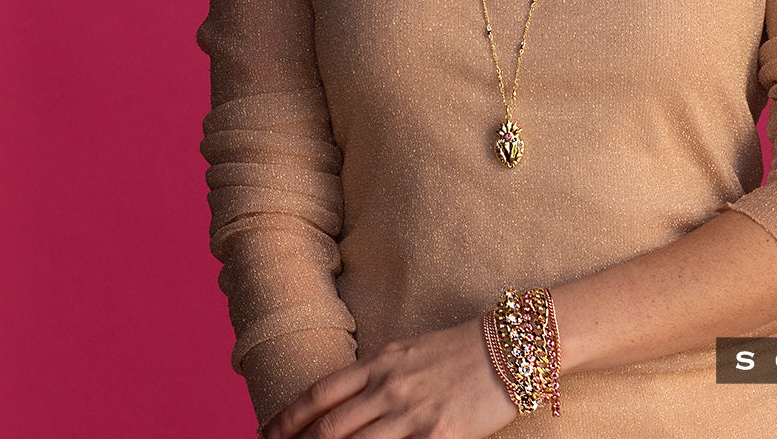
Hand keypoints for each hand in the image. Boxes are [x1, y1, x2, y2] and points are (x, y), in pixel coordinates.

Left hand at [261, 317, 518, 438]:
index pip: (321, 394)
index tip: (266, 433)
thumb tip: (348, 397)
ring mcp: (412, 415)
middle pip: (328, 428)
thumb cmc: (461, 348)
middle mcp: (389, 387)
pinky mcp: (437, 437)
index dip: (287, 418)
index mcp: (382, 361)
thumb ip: (379, 372)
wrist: (511, 347)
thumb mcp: (411, 350)